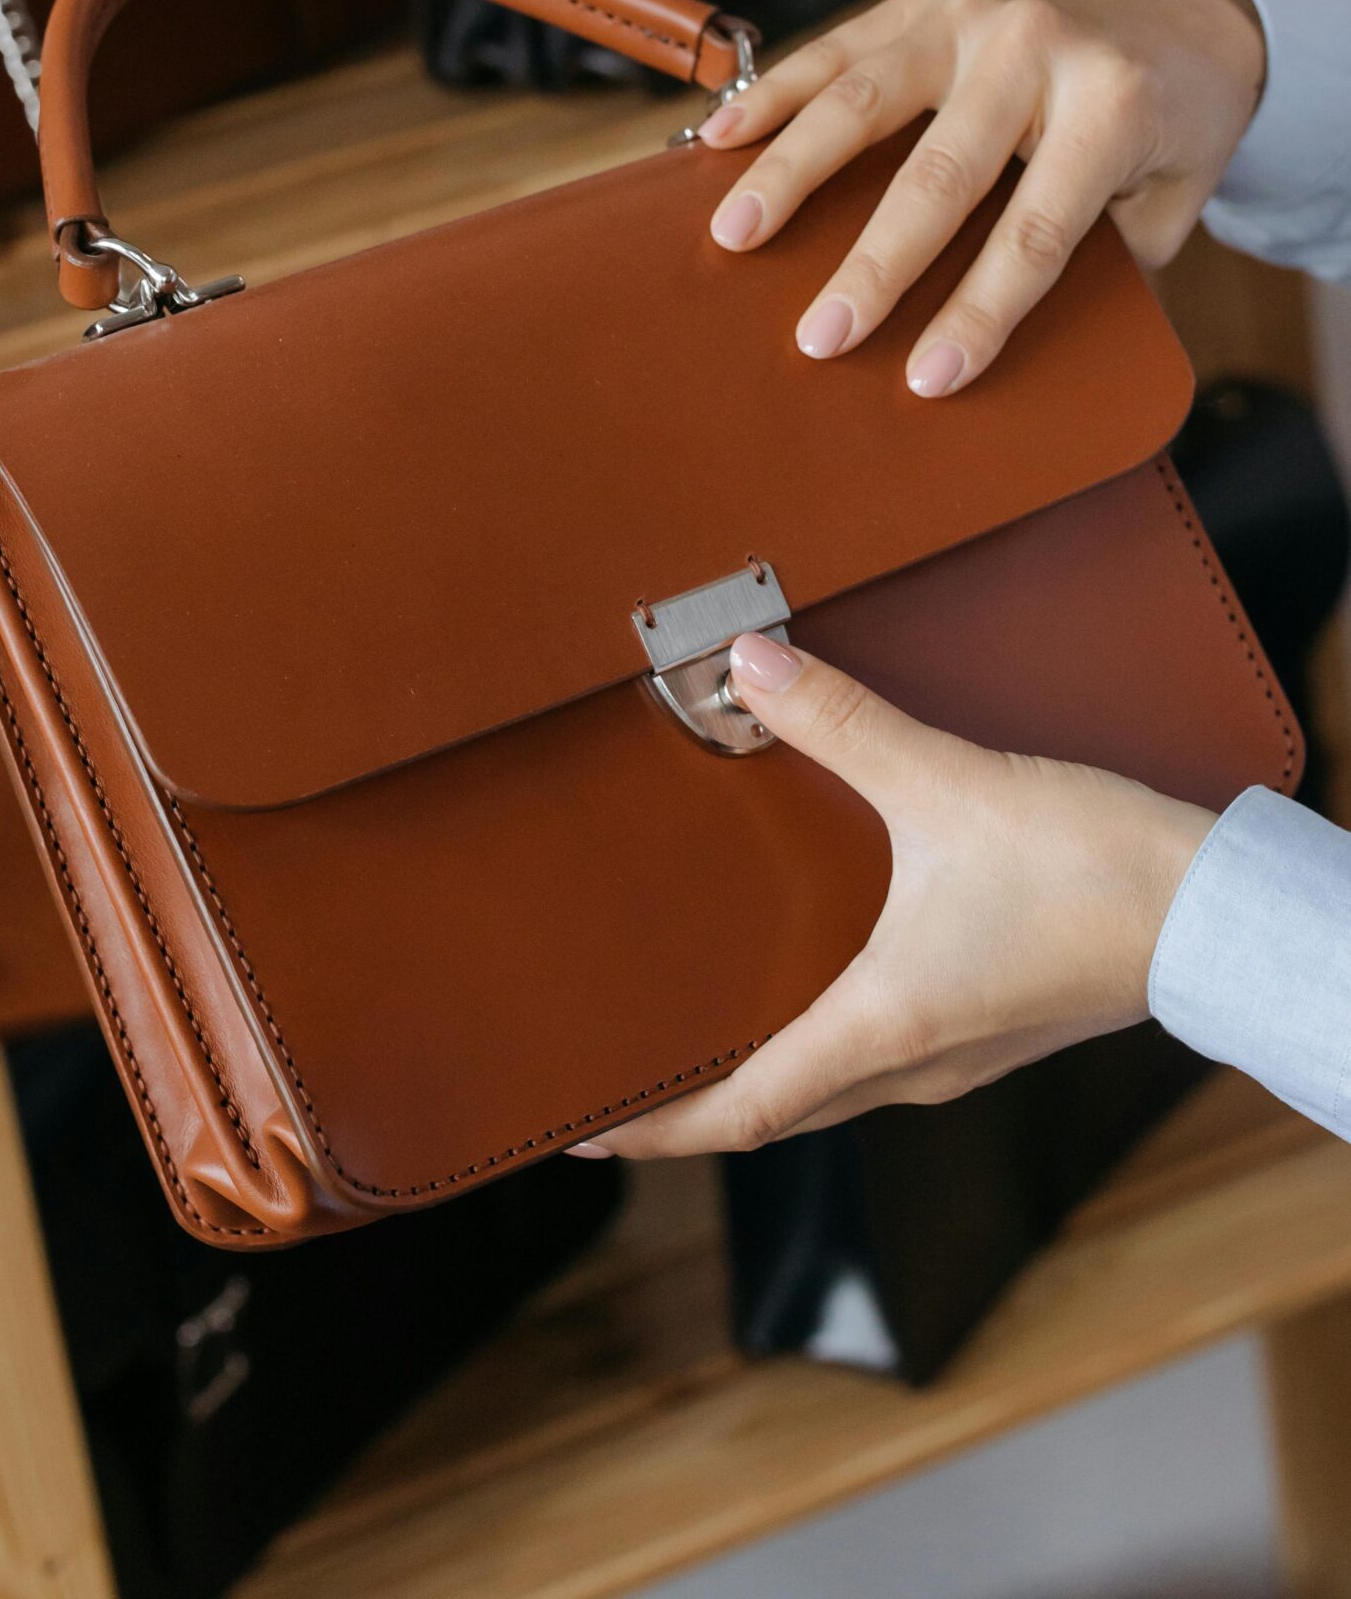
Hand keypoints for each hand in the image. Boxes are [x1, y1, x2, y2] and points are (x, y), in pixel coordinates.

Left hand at [575, 633, 1213, 1160]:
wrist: (1217, 911)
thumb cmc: (1094, 872)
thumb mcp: (949, 784)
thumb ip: (841, 722)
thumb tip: (744, 667)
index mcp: (881, 1028)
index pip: (739, 1112)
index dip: (653, 1128)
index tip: (582, 1132)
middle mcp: (912, 1063)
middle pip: (776, 1111)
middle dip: (691, 1103)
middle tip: (622, 1077)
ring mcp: (957, 1052)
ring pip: (830, 1086)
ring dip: (759, 1070)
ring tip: (697, 1028)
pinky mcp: (992, 1024)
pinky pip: (880, 1054)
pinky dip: (821, 1041)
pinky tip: (812, 981)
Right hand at [700, 0, 1265, 395]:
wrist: (1181, 17)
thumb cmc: (1172, 129)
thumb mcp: (1172, 202)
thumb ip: (1103, 262)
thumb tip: (999, 336)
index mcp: (1112, 104)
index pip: (1036, 229)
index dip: (982, 310)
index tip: (929, 377)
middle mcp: (1036, 46)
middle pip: (939, 172)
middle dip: (875, 265)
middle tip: (820, 336)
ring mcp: (972, 14)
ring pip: (864, 98)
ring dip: (792, 171)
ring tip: (736, 234)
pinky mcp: (925, 0)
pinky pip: (835, 50)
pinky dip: (773, 96)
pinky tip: (721, 141)